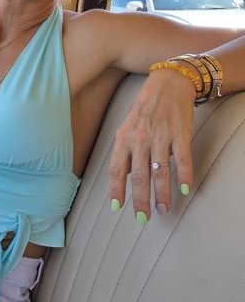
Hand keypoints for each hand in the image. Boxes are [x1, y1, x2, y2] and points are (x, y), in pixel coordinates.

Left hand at [109, 70, 195, 222]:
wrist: (168, 83)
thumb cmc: (145, 109)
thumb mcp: (127, 127)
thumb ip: (125, 151)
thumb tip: (124, 178)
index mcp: (123, 138)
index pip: (117, 169)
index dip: (116, 190)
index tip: (117, 207)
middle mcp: (140, 139)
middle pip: (139, 176)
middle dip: (140, 200)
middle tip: (142, 218)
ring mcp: (161, 137)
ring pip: (160, 172)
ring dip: (162, 194)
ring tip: (163, 209)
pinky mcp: (180, 134)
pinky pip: (182, 160)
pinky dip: (184, 176)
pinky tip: (185, 189)